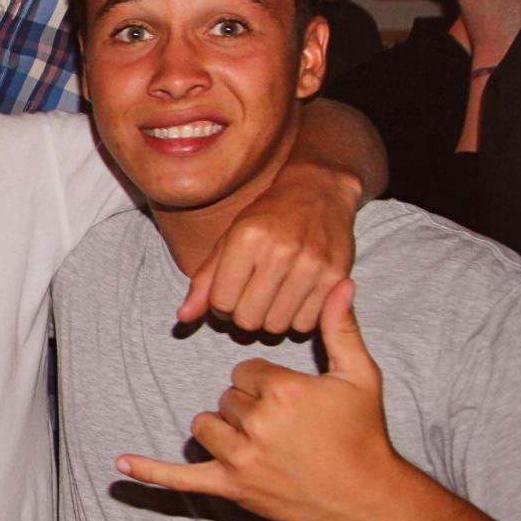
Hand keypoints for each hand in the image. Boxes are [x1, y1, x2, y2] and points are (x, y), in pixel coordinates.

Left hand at [123, 281, 407, 520]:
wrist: (369, 499)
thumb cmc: (364, 435)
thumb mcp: (360, 377)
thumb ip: (341, 328)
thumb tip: (342, 283)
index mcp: (283, 391)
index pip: (243, 371)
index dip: (265, 382)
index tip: (293, 400)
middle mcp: (257, 422)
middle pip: (226, 398)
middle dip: (249, 408)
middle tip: (288, 428)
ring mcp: (241, 458)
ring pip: (204, 426)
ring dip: (223, 431)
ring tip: (261, 442)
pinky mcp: (232, 487)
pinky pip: (181, 478)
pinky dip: (151, 472)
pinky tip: (121, 463)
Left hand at [179, 165, 356, 333]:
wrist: (319, 193)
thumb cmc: (267, 217)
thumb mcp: (228, 239)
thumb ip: (205, 280)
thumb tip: (184, 317)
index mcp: (246, 238)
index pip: (221, 302)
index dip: (221, 305)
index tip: (230, 294)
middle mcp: (279, 252)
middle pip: (248, 319)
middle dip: (244, 315)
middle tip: (251, 299)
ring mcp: (312, 265)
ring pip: (277, 327)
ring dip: (270, 319)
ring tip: (273, 297)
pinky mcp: (336, 278)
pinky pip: (306, 324)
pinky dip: (297, 319)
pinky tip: (295, 299)